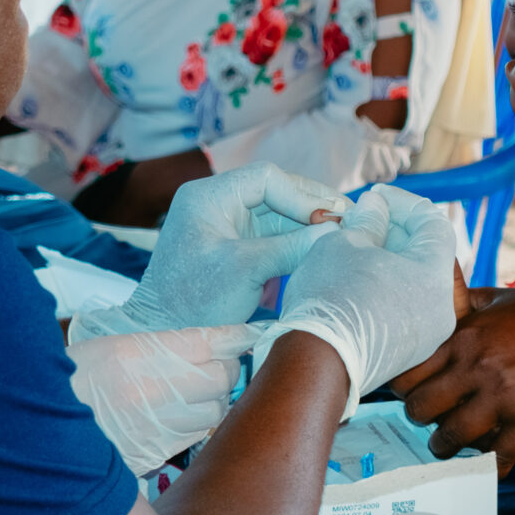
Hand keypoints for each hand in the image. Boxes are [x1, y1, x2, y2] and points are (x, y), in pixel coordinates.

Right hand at [68, 324, 263, 474]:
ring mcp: (155, 427)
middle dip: (225, 370)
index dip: (233, 337)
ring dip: (212, 401)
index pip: (209, 340)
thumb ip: (159, 345)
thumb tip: (214, 342)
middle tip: (216, 365)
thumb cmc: (71, 383)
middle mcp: (151, 390)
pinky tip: (176, 419)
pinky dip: (193, 427)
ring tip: (193, 395)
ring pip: (214, 411)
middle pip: (222, 377)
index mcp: (136, 354)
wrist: (34, 432)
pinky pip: (194, 438)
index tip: (245, 334)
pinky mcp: (153, 455)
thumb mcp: (108, 347)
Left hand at [75, 162, 347, 336]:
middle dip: (312, 205)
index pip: (267, 178)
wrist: (164, 336)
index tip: (331, 218)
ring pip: (278, 213)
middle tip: (350, 218)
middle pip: (276, 191)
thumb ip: (290, 248)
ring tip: (342, 233)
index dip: (303, 195)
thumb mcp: (244, 271)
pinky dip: (297, 240)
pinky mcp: (236, 248)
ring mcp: (227, 225)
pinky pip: (273, 234)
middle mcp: (217, 203)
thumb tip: (335, 232)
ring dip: (308, 223)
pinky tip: (321, 247)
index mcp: (208, 197)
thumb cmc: (192, 302)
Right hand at [262, 185, 457, 414]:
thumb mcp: (344, 243)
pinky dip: (385, 289)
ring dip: (388, 260)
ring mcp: (426, 335)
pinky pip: (403, 309)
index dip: (403, 202)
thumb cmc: (331, 297)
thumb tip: (375, 208)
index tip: (375, 196)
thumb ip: (367, 221)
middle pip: (426, 255)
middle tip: (362, 218)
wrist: (315, 365)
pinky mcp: (406, 353)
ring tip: (354, 246)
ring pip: (413, 284)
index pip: (433, 223)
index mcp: (434, 275)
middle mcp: (441, 308)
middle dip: (393, 231)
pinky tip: (355, 279)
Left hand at [394, 288, 514, 465]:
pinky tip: (489, 465)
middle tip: (429, 421)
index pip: (409, 371)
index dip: (403, 386)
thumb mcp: (508, 301)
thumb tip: (433, 295)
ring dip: (447, 447)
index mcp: (467, 336)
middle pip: (421, 408)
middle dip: (422, 419)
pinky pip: (494, 458)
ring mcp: (503, 398)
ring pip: (450, 438)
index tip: (409, 393)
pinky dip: (489, 466)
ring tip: (450, 447)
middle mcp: (478, 366)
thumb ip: (467, 303)